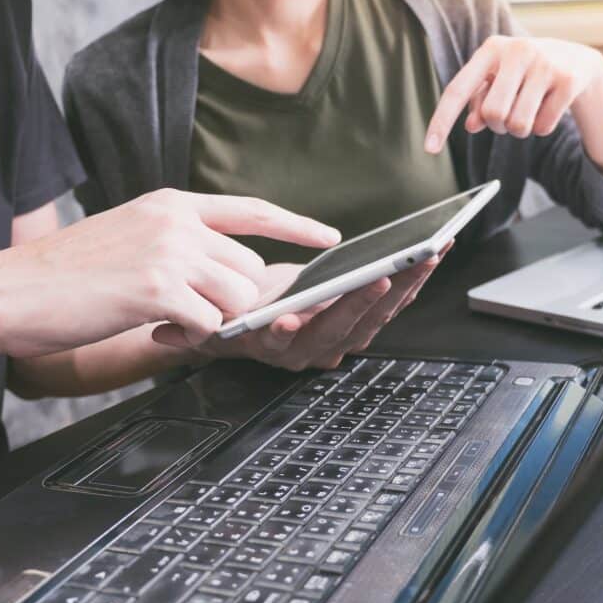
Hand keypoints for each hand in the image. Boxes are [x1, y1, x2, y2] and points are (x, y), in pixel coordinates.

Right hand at [0, 189, 339, 358]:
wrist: (10, 292)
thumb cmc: (69, 275)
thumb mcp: (131, 238)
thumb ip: (181, 246)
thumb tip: (231, 274)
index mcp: (172, 204)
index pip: (250, 209)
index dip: (295, 225)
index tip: (329, 238)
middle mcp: (176, 222)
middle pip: (250, 268)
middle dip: (238, 299)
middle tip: (199, 317)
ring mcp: (169, 252)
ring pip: (238, 296)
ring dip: (218, 321)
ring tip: (174, 324)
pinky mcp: (158, 288)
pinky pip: (211, 323)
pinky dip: (195, 337)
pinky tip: (161, 332)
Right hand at [179, 244, 449, 370]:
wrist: (251, 326)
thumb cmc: (230, 318)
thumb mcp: (203, 326)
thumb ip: (188, 329)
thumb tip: (166, 330)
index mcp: (279, 349)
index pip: (290, 343)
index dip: (295, 332)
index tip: (293, 319)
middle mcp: (316, 349)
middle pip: (346, 328)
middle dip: (366, 302)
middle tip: (384, 276)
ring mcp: (345, 337)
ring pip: (381, 316)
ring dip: (408, 286)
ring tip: (427, 255)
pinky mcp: (366, 319)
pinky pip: (397, 302)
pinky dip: (417, 278)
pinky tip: (436, 252)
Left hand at [425, 36, 602, 147]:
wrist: (576, 60)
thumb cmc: (525, 74)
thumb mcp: (498, 82)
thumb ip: (479, 103)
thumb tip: (471, 125)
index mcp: (491, 49)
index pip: (458, 89)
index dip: (442, 121)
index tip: (430, 148)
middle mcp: (517, 51)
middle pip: (493, 115)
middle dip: (498, 127)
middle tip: (508, 116)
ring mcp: (545, 64)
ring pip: (518, 125)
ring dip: (520, 130)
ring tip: (528, 111)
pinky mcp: (567, 81)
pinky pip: (543, 128)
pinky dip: (542, 128)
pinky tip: (549, 108)